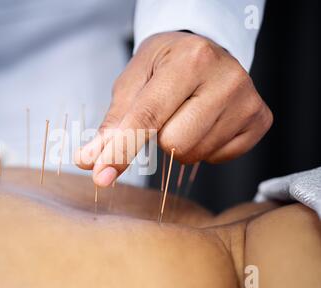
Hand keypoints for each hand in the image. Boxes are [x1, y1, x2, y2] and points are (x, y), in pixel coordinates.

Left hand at [75, 31, 272, 186]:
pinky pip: (217, 158)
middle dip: (159, 137)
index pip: (148, 117)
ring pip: (193, 154)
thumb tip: (88, 161)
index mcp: (190, 60)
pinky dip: (203, 147)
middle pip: (174, 144)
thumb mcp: (132, 82)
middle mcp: (226, 77)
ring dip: (180, 143)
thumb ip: (112, 124)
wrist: (203, 50)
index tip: (101, 176)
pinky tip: (206, 121)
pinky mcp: (260, 120)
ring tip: (187, 113)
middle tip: (167, 111)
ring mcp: (248, 100)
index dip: (121, 150)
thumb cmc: (164, 65)